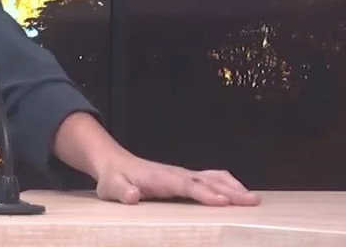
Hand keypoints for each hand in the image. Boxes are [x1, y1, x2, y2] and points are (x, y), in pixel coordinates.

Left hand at [95, 153, 260, 205]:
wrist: (113, 163)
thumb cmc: (114, 178)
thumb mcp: (111, 187)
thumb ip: (123, 191)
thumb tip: (134, 195)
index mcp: (160, 178)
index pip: (186, 185)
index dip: (204, 193)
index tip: (222, 201)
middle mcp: (175, 174)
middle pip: (207, 180)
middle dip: (230, 191)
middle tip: (252, 201)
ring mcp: (182, 174)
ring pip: (212, 177)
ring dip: (233, 186)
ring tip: (253, 199)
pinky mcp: (185, 177)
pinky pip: (210, 178)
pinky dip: (227, 183)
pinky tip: (239, 192)